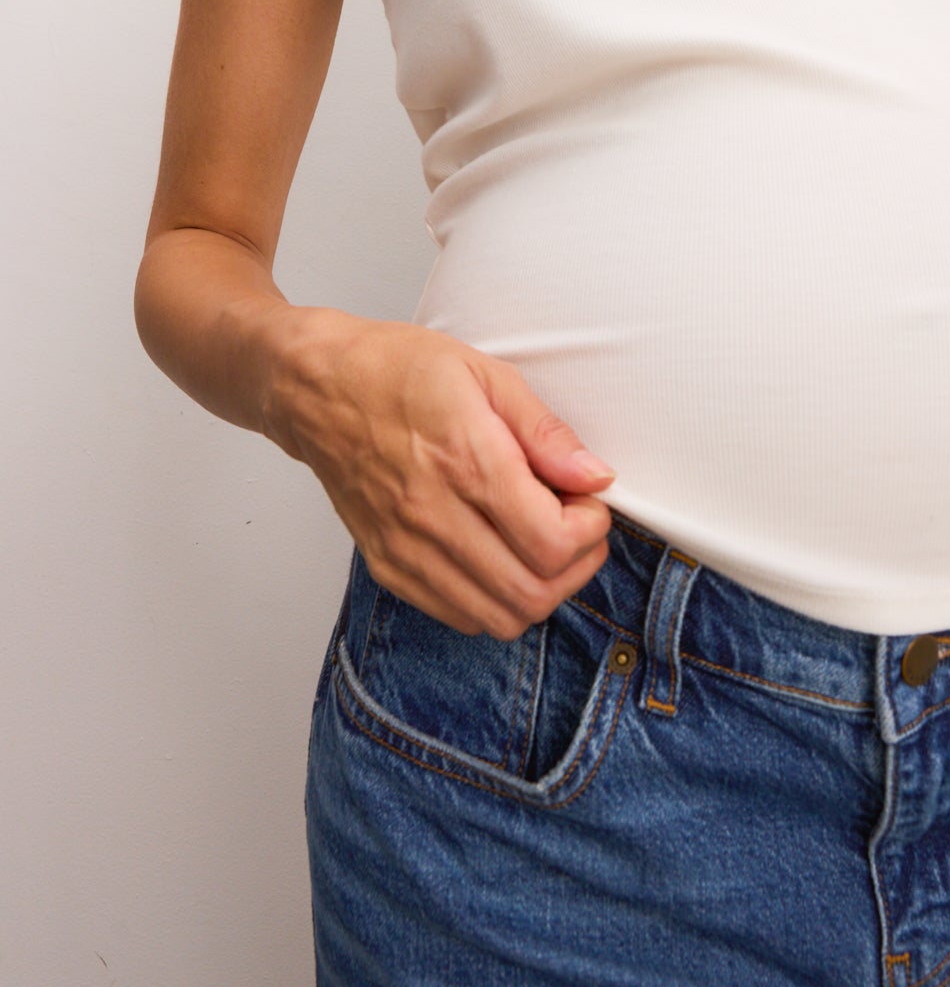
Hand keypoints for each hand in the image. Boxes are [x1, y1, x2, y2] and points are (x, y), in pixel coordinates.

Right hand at [265, 308, 617, 639]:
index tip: (589, 501)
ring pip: (498, 617)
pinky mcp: (387, 565)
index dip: (589, 530)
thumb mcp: (486, 374)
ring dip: (540, 589)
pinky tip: (500, 555)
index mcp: (466, 460)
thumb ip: (544, 432)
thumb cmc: (399, 370)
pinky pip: (458, 616)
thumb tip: (595, 476)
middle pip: (531, 591)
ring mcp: (406, 548)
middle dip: (576, 566)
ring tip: (543, 543)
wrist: (317, 388)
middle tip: (578, 526)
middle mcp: (434, 515)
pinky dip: (494, 600)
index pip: (550, 541)